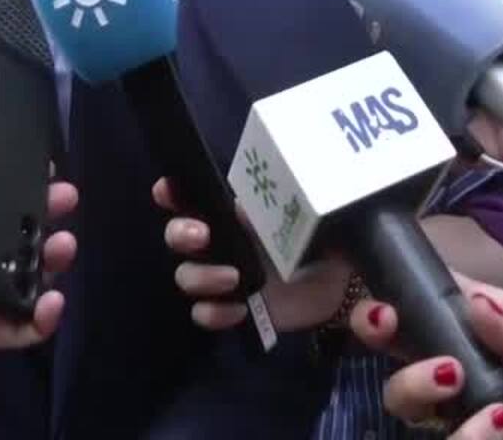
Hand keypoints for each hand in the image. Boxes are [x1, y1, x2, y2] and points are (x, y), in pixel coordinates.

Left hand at [0, 75, 79, 371]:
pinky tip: (52, 298)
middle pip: (25, 230)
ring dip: (55, 260)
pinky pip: (23, 327)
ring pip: (32, 274)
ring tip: (63, 245)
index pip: (2, 191)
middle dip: (52, 214)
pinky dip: (44, 317)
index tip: (52, 166)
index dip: (29, 179)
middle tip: (66, 201)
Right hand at [151, 177, 348, 331]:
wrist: (336, 283)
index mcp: (231, 213)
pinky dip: (215, 312)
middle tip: (202, 236)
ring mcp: (220, 278)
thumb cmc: (316, 239)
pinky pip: (204, 313)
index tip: (166, 190)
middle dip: (180, 233)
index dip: (171, 193)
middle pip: (176, 236)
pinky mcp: (230, 309)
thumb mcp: (302, 215)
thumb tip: (272, 189)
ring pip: (186, 276)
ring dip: (203, 277)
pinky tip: (240, 310)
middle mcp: (218, 243)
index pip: (190, 198)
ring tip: (234, 279)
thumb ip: (283, 202)